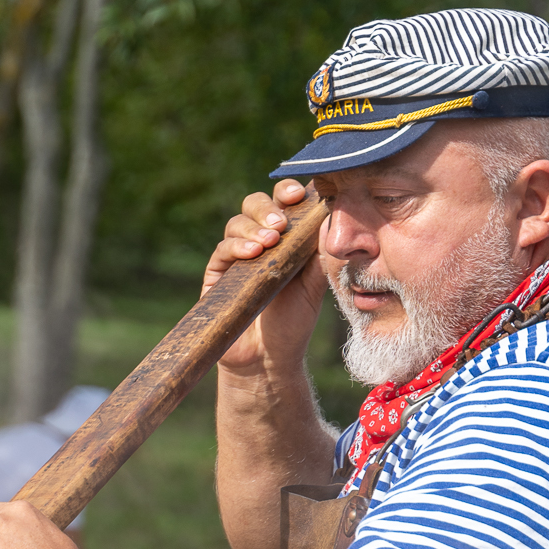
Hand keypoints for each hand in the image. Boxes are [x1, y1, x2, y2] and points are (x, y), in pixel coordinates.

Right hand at [200, 178, 327, 376]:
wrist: (269, 357)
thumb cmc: (294, 320)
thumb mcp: (314, 284)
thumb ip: (319, 252)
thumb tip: (332, 217)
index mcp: (285, 237)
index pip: (284, 202)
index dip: (288, 191)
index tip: (300, 194)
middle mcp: (259, 241)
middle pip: (255, 204)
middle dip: (268, 206)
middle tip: (282, 222)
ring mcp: (236, 256)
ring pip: (237, 222)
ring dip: (253, 227)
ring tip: (270, 241)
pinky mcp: (217, 274)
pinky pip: (222, 250)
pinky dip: (237, 246)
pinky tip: (253, 254)